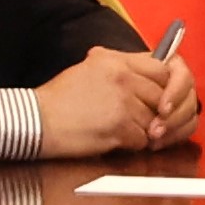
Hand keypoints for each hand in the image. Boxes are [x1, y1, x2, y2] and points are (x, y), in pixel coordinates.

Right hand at [36, 47, 202, 154]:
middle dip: (158, 113)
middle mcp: (123, 77)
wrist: (37, 121)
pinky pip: (142, 139)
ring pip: (155, 120)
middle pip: (163, 96)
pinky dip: (133, 145)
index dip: (168, 86)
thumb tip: (148, 77)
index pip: (163, 68)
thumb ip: (120, 68)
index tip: (162, 99)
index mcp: (116, 60)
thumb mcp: (89, 69)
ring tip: (125, 131)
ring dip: (144, 130)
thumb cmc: (59, 100)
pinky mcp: (119, 125)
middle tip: (146, 122)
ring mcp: (122, 101)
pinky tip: (116, 141)